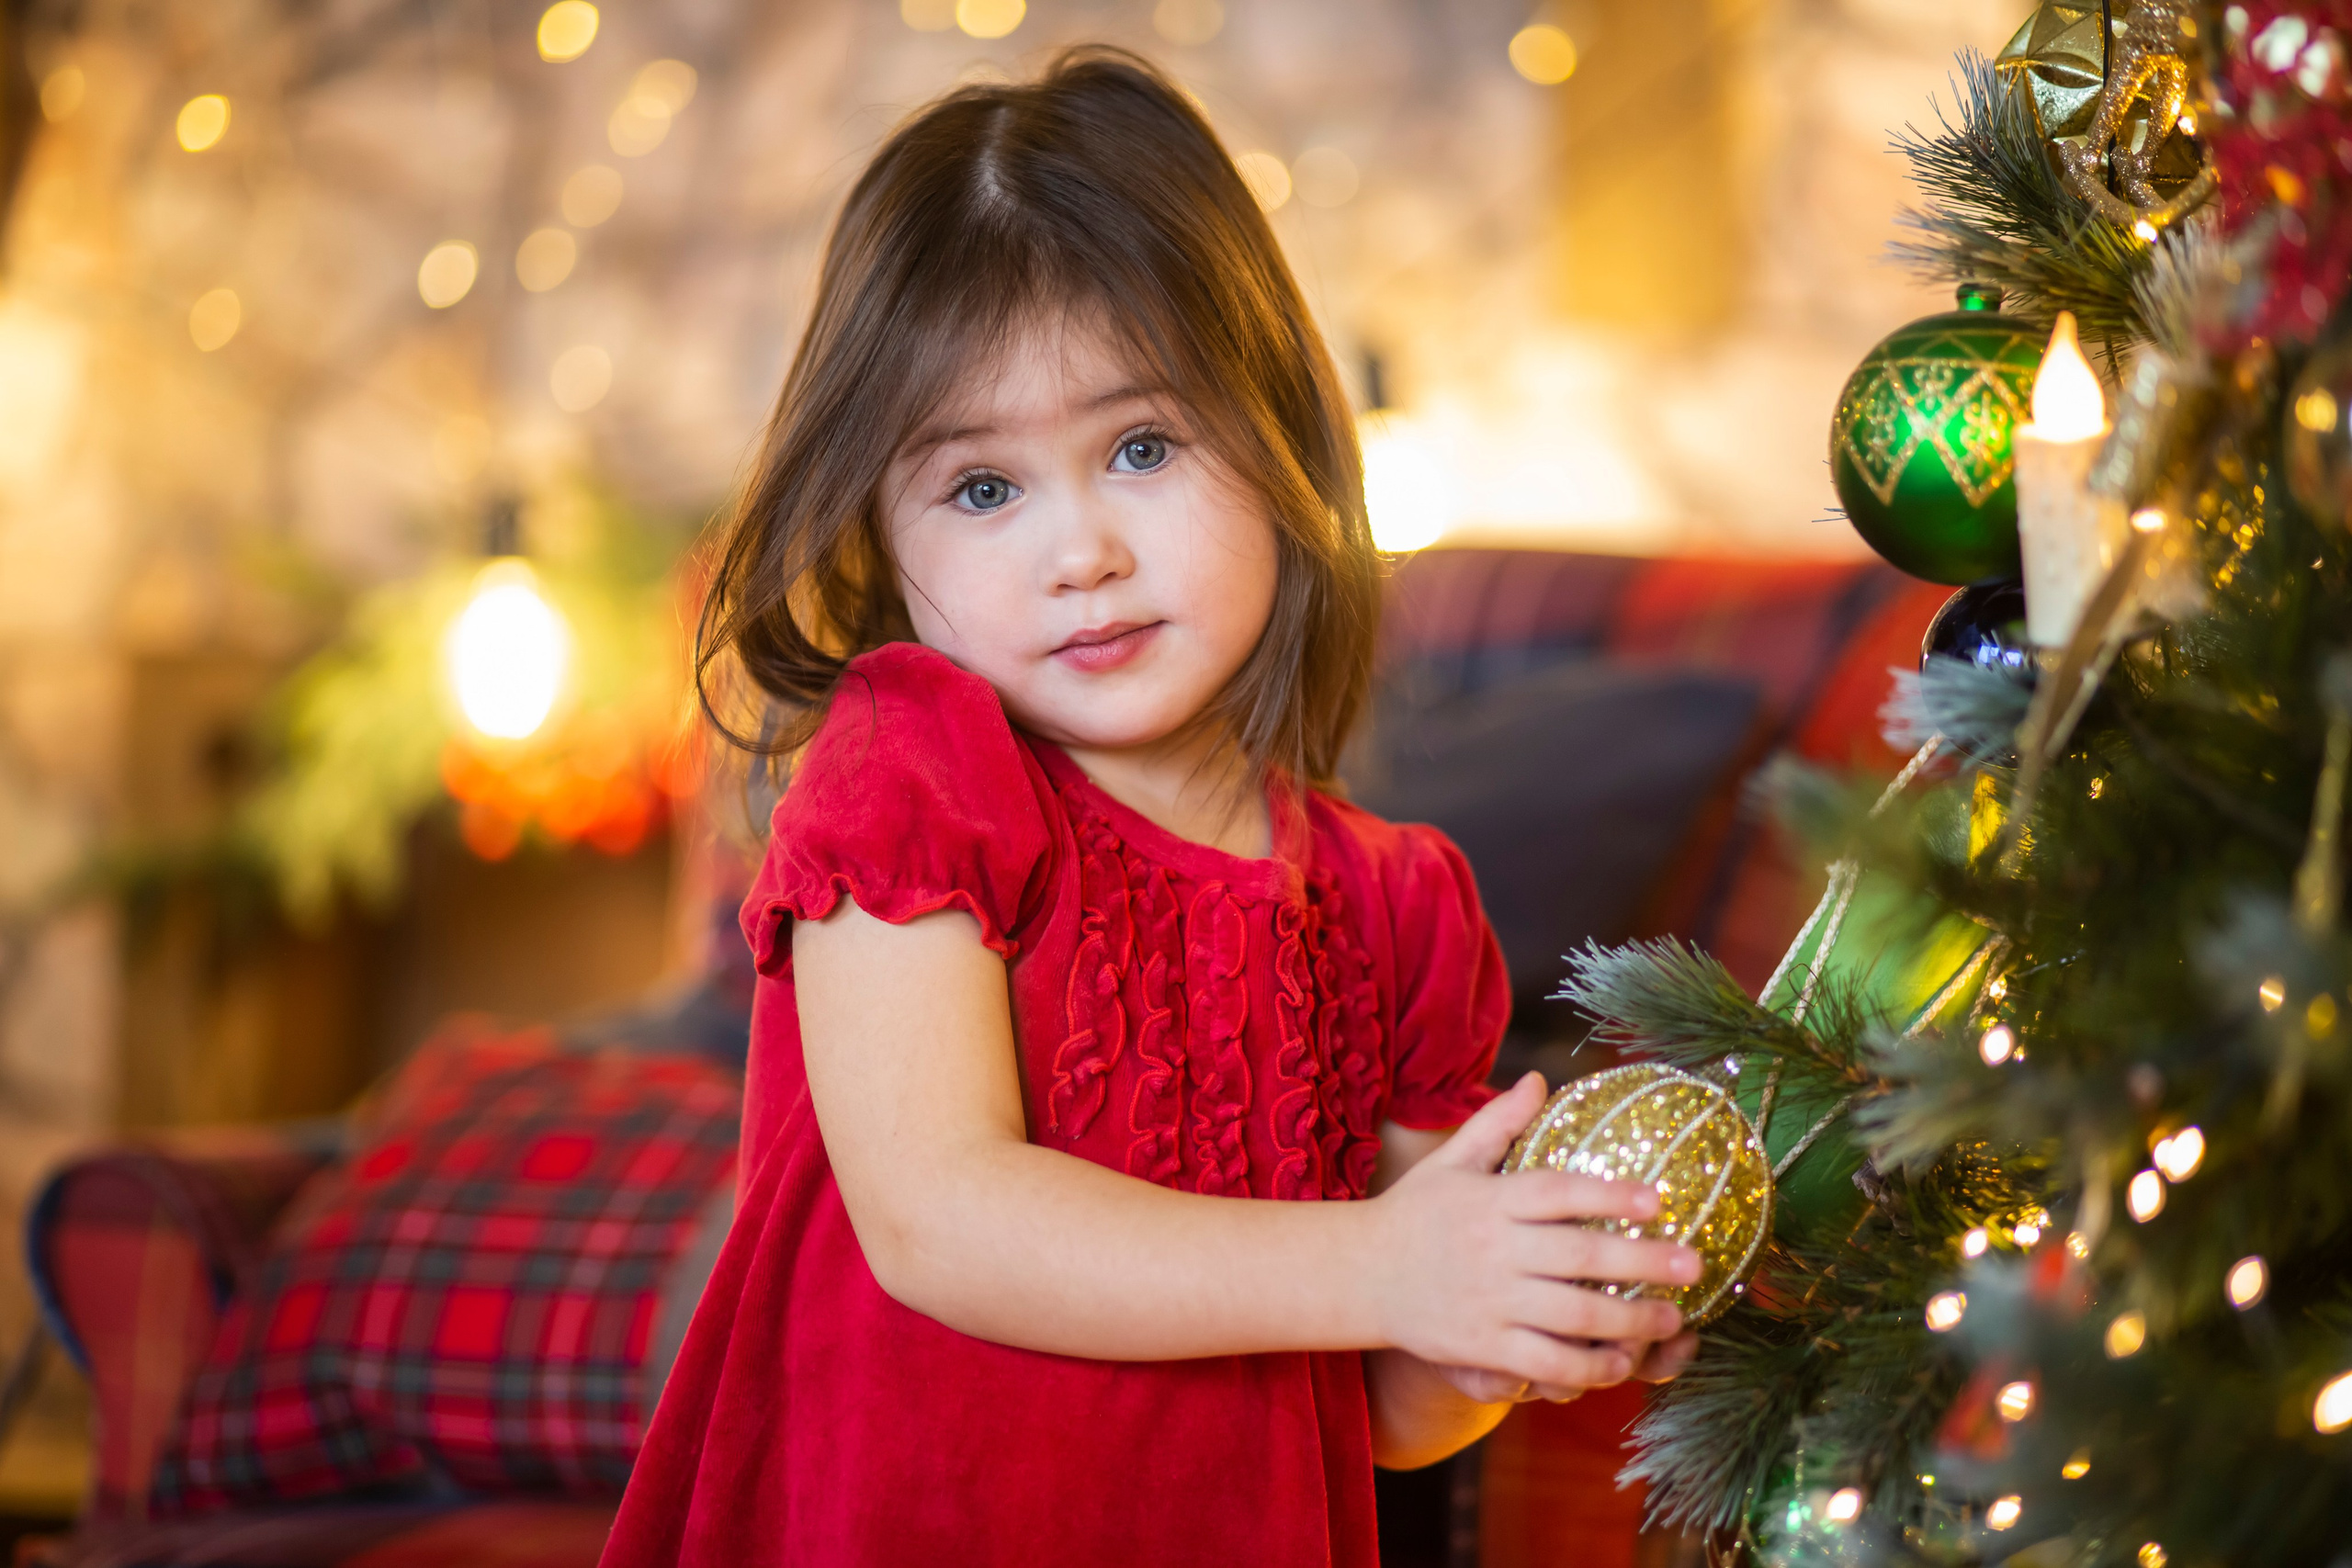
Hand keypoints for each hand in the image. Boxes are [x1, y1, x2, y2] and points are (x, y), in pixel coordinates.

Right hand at [1363, 1072, 1699, 1392]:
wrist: (1358, 1274)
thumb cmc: (1414, 1212)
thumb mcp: (1450, 1162)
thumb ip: (1496, 1123)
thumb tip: (1539, 1081)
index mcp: (1490, 1200)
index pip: (1556, 1193)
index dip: (1609, 1195)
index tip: (1657, 1199)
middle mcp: (1492, 1251)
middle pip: (1577, 1256)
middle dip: (1642, 1263)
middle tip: (1693, 1265)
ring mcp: (1488, 1302)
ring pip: (1570, 1317)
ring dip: (1629, 1323)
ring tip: (1672, 1319)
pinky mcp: (1482, 1347)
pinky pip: (1544, 1363)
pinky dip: (1586, 1368)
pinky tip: (1619, 1362)